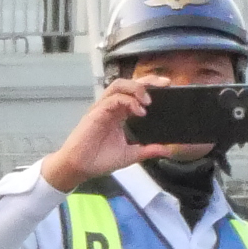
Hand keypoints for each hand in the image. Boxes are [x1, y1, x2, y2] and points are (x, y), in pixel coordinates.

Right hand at [42, 79, 166, 188]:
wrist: (79, 168)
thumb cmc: (98, 160)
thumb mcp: (130, 154)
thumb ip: (148, 150)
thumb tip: (166, 150)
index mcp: (119, 114)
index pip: (135, 92)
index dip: (151, 87)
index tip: (168, 88)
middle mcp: (111, 107)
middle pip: (129, 83)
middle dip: (148, 80)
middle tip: (165, 84)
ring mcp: (103, 108)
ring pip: (119, 85)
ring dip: (136, 88)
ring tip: (148, 100)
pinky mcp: (96, 113)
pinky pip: (113, 99)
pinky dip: (128, 101)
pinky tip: (139, 111)